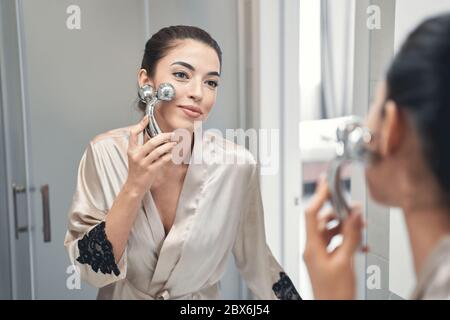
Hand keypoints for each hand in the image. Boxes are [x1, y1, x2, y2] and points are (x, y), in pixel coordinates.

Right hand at [124, 116, 176, 195]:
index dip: (140, 124)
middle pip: (151, 141)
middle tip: (172, 134)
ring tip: (175, 143)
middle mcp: (136, 155)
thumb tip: (154, 136)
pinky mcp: (150, 170)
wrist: (134, 186)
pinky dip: (169, 155)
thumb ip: (143, 147)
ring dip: (169, 146)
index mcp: (131, 150)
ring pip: (158, 150)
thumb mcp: (136, 157)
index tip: (148, 118)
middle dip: (164, 136)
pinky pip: (162, 160)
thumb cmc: (137, 170)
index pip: (133, 134)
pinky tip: (173, 153)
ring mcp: (143, 163)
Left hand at [303, 178, 365, 299]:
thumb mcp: (345, 261)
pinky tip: (359, 244)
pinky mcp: (326, 261)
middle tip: (353, 208)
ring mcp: (319, 254)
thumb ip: (350, 236)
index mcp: (311, 246)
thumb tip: (353, 214)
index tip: (326, 182)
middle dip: (339, 213)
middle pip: (322, 221)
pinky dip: (347, 240)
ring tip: (359, 226)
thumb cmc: (334, 293)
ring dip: (345, 227)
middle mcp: (312, 248)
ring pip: (331, 232)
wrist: (332, 307)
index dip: (319, 196)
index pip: (311, 213)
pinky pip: (336, 243)